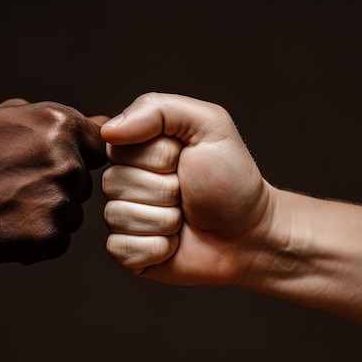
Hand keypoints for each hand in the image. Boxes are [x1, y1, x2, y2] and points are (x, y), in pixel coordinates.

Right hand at [0, 99, 106, 263]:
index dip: (79, 158)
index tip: (49, 165)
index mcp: (63, 125)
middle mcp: (68, 162)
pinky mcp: (51, 236)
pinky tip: (14, 226)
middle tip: (20, 187)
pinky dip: (41, 238)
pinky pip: (60, 239)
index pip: (99, 147)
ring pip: (73, 213)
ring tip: (14, 207)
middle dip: (60, 187)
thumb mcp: (8, 116)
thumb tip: (99, 121)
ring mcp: (61, 201)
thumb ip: (55, 118)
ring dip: (51, 214)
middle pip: (84, 183)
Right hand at [102, 93, 271, 284]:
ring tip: (183, 218)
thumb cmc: (232, 179)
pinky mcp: (127, 252)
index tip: (184, 161)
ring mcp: (124, 218)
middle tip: (187, 193)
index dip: (159, 158)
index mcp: (136, 149)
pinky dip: (156, 248)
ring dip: (164, 220)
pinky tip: (175, 244)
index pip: (118, 147)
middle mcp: (124, 181)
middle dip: (164, 190)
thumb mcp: (208, 125)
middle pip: (115, 182)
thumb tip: (109, 130)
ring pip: (118, 216)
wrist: (252, 233)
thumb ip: (158, 110)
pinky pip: (121, 248)